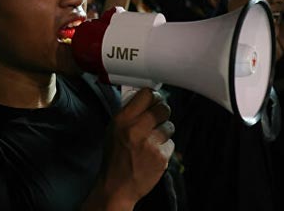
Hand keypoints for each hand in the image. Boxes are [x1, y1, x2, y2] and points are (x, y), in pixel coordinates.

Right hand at [98, 88, 173, 206]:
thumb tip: (146, 98)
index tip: (154, 99)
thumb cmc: (115, 157)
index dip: (153, 96)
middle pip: (162, 108)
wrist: (117, 187)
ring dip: (164, 131)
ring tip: (153, 140)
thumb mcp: (113, 129)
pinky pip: (170, 144)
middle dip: (162, 112)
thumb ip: (129, 113)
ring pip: (170, 126)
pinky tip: (153, 154)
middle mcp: (136, 130)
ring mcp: (150, 145)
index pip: (146, 95)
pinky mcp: (161, 158)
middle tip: (158, 117)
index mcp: (122, 120)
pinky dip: (164, 148)